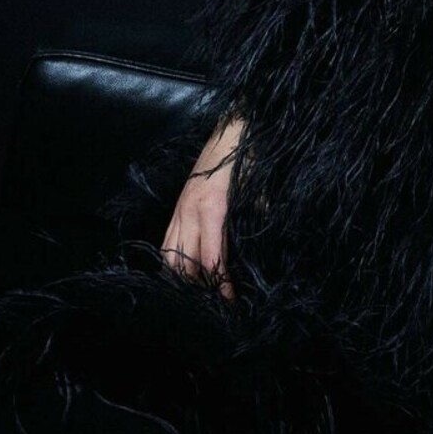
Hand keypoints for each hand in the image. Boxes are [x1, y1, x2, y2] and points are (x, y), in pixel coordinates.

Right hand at [160, 117, 243, 301]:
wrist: (234, 127)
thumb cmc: (249, 158)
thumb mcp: (259, 191)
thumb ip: (259, 220)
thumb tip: (265, 248)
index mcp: (213, 209)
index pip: (211, 259)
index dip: (220, 285)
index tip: (229, 303)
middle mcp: (190, 211)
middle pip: (184, 263)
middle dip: (197, 288)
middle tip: (213, 306)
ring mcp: (180, 208)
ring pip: (169, 255)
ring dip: (181, 277)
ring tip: (197, 294)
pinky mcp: (178, 205)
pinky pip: (167, 240)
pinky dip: (173, 260)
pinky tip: (184, 272)